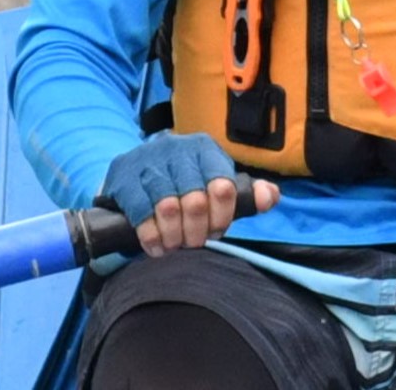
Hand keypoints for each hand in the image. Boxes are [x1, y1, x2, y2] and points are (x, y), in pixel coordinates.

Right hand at [99, 131, 280, 256]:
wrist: (133, 171)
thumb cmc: (181, 182)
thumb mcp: (213, 183)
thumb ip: (246, 193)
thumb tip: (272, 197)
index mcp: (204, 149)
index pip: (223, 185)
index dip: (222, 216)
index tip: (216, 231)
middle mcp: (177, 149)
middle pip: (196, 200)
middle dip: (197, 231)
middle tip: (194, 242)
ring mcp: (147, 160)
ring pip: (167, 207)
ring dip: (174, 236)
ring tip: (175, 245)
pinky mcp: (123, 176)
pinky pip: (140, 213)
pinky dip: (151, 237)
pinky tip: (156, 247)